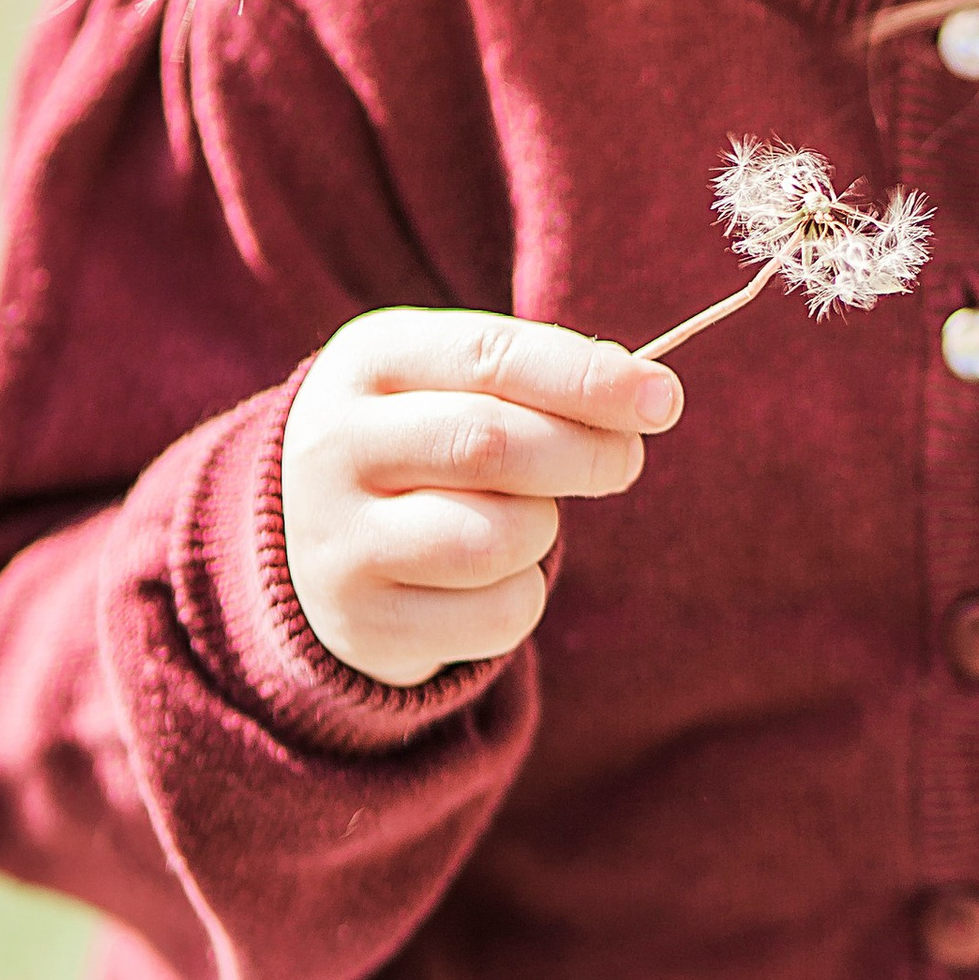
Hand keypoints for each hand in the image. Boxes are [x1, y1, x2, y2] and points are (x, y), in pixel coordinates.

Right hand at [281, 308, 681, 685]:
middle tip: (626, 460)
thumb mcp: (454, 381)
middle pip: (495, 444)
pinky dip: (525, 597)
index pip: (492, 356)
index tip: (664, 398)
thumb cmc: (424, 436)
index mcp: (368, 359)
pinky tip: (491, 577)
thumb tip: (646, 397)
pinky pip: (497, 614)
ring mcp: (339, 539)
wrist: (313, 534)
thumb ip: (539, 379)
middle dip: (588, 453)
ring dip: (544, 530)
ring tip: (525, 518)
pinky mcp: (363, 623)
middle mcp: (337, 445)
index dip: (588, 378)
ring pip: (499, 538)